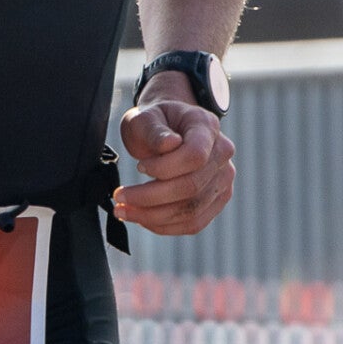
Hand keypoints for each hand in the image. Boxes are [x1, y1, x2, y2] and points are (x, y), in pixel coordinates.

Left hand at [115, 76, 234, 236]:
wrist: (167, 129)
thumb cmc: (154, 121)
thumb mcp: (145, 116)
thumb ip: (154, 129)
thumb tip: (170, 145)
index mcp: (207, 127)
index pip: (195, 155)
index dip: (164, 167)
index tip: (138, 167)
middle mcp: (222, 154)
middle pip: (191, 187)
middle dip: (150, 197)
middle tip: (119, 197)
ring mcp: (223, 179)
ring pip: (192, 210)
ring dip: (153, 216)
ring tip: (124, 211)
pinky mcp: (216, 200)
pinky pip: (194, 223)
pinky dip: (165, 226)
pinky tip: (142, 219)